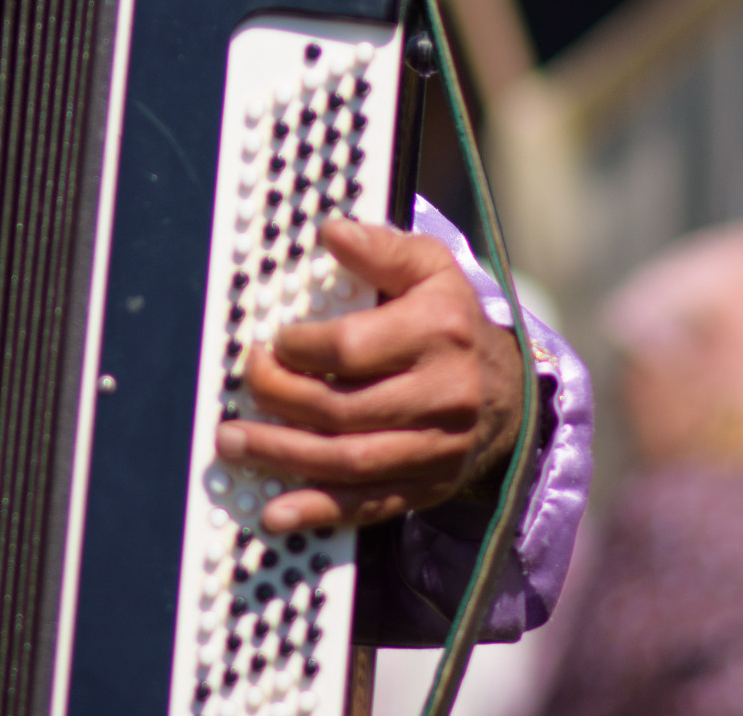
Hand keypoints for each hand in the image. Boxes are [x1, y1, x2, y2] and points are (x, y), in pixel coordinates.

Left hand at [215, 217, 524, 534]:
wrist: (511, 393)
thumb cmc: (451, 321)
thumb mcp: (431, 269)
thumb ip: (382, 249)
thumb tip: (332, 231)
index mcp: (438, 333)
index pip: (352, 348)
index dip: (300, 349)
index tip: (272, 343)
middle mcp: (442, 395)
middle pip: (342, 409)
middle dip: (278, 399)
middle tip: (243, 386)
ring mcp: (436, 449)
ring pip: (349, 461)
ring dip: (282, 455)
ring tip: (232, 441)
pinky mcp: (428, 487)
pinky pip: (369, 506)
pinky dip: (318, 510)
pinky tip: (275, 512)